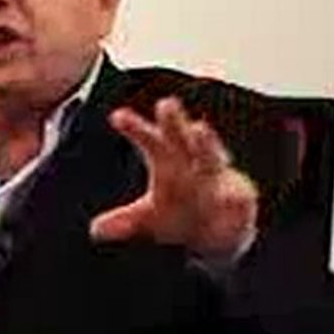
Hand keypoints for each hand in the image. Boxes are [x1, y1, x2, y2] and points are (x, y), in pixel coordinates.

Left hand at [90, 96, 258, 259]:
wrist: (218, 230)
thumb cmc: (180, 209)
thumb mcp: (148, 217)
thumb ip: (125, 220)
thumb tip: (95, 230)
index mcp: (168, 161)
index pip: (148, 140)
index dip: (134, 128)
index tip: (116, 116)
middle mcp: (192, 162)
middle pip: (181, 137)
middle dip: (173, 122)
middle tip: (165, 103)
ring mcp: (217, 177)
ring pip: (211, 157)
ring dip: (206, 143)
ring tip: (199, 128)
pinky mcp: (239, 197)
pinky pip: (237, 196)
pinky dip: (234, 195)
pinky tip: (232, 196)